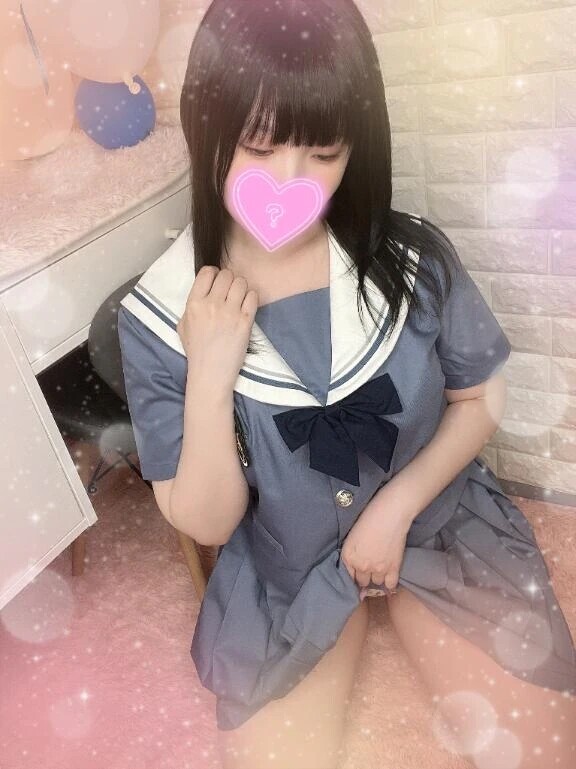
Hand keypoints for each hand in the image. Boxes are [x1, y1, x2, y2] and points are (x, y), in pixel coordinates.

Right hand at [177, 266, 258, 391]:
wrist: (210, 373)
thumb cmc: (196, 350)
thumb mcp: (183, 324)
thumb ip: (193, 304)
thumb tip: (206, 289)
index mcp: (193, 303)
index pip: (207, 272)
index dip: (214, 274)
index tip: (217, 283)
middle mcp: (211, 304)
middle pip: (226, 275)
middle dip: (229, 281)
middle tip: (229, 293)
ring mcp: (230, 312)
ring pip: (241, 282)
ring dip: (241, 288)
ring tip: (239, 300)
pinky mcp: (245, 321)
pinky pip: (253, 296)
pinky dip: (251, 298)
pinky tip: (246, 308)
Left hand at [340, 492, 412, 599]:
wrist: (390, 514)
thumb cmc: (369, 519)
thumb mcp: (352, 536)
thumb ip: (351, 554)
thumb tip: (355, 570)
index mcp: (348, 557)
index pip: (348, 576)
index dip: (354, 575)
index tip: (359, 574)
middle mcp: (361, 566)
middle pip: (362, 581)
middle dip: (365, 577)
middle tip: (370, 569)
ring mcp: (377, 569)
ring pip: (376, 583)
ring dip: (377, 578)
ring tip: (381, 569)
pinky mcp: (393, 568)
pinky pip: (390, 585)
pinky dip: (390, 583)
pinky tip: (390, 578)